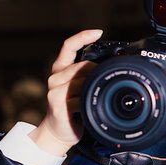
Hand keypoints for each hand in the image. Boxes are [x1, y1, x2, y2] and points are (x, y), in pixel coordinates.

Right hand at [29, 29, 102, 154]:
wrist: (58, 132)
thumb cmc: (73, 110)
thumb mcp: (80, 89)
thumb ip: (88, 76)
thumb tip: (111, 68)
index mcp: (60, 69)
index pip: (69, 46)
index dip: (83, 36)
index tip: (98, 32)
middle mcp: (55, 77)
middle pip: (83, 65)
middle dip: (99, 72)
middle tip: (108, 82)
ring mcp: (55, 91)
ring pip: (82, 80)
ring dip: (95, 87)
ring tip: (99, 97)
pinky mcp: (58, 105)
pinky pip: (80, 98)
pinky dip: (90, 102)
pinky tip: (92, 107)